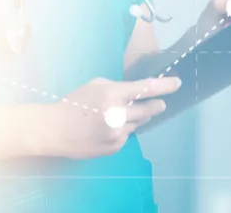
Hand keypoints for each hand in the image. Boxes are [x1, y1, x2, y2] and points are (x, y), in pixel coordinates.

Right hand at [38, 76, 181, 159]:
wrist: (53, 130)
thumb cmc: (75, 103)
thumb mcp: (97, 85)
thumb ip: (120, 87)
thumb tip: (141, 92)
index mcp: (112, 95)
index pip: (146, 88)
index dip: (165, 86)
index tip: (177, 84)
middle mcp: (117, 115)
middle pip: (150, 109)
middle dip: (157, 105)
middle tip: (160, 103)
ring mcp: (116, 133)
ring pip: (139, 122)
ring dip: (137, 117)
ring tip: (119, 115)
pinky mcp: (114, 147)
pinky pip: (128, 135)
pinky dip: (124, 130)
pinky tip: (108, 128)